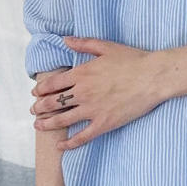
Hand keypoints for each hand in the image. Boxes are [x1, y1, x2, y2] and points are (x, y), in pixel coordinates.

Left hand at [30, 36, 165, 149]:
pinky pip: (82, 136)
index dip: (40, 89)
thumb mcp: (105, 47)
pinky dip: (69, 143)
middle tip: (33, 110)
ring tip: (38, 125)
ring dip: (47, 123)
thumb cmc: (132, 60)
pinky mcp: (104, 124)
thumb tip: (65, 40)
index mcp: (81, 74)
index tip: (35, 93)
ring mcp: (92, 110)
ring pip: (62, 120)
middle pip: (53, 102)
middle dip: (40, 107)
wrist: (153, 77)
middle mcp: (83, 93)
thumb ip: (83, 44)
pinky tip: (60, 146)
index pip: (52, 83)